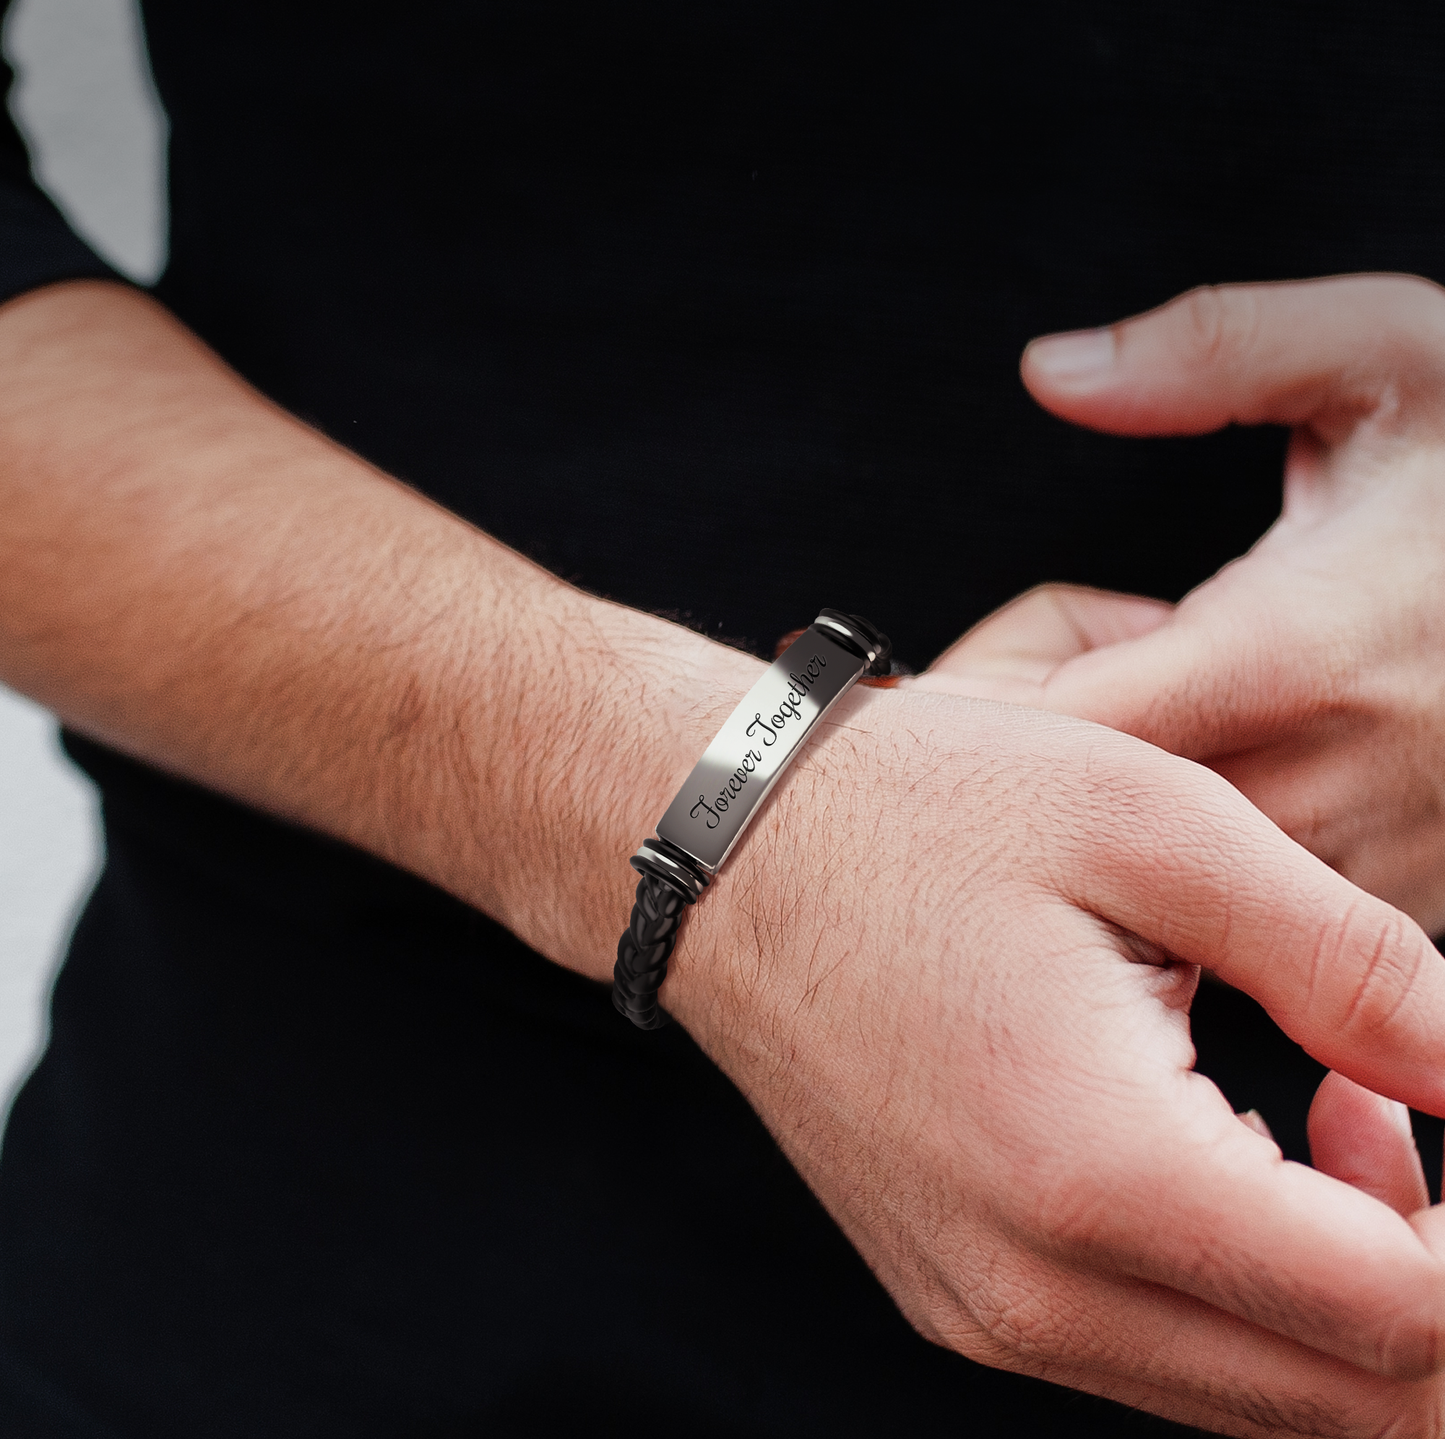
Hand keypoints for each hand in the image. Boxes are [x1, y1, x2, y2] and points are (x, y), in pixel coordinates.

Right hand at [665, 684, 1444, 1436]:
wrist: (730, 855)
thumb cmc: (923, 812)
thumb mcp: (1155, 824)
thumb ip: (1354, 959)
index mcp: (1096, 1168)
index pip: (1398, 1320)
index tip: (1434, 1098)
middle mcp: (1032, 1285)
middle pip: (1346, 1401)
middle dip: (1433, 1275)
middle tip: (1389, 1100)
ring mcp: (981, 1308)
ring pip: (1255, 1395)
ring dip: (1338, 1283)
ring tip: (1314, 1103)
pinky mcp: (953, 1292)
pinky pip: (1151, 1352)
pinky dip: (1234, 1285)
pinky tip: (1211, 1135)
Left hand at [921, 276, 1444, 932]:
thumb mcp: (1383, 354)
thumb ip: (1210, 350)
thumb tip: (1050, 370)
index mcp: (1298, 642)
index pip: (1081, 729)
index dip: (985, 729)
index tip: (930, 712)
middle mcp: (1342, 769)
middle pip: (1112, 836)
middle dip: (1030, 802)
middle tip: (970, 757)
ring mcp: (1391, 851)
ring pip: (1190, 904)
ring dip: (1115, 852)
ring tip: (1062, 792)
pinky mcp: (1423, 890)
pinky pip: (1273, 924)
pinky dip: (1205, 890)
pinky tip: (1177, 821)